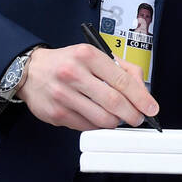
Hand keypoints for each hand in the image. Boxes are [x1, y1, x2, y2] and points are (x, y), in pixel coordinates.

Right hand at [16, 45, 157, 130]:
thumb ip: (122, 69)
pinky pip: (87, 127)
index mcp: (87, 55)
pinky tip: (96, 116)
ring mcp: (63, 95)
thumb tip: (143, 92)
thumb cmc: (67, 62)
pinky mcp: (56, 113)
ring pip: (102, 119)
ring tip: (117, 116)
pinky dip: (97, 125)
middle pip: (114, 102)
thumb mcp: (94, 54)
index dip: (141, 98)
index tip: (151, 108)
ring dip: (116, 122)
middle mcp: (74, 74)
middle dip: (133, 114)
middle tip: (138, 118)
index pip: (122, 81)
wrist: (30, 71)